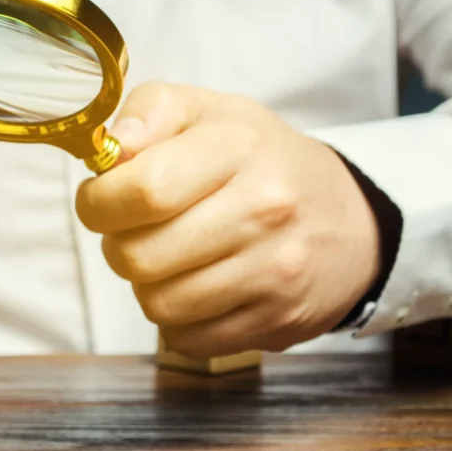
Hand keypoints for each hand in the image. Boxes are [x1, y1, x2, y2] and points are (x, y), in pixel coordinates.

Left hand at [75, 83, 381, 358]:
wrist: (352, 221)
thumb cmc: (262, 162)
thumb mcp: (211, 112)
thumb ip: (150, 112)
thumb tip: (109, 150)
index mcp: (239, 147)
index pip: (143, 189)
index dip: (99, 202)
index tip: (100, 201)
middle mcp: (264, 209)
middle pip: (140, 256)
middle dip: (118, 246)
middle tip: (138, 231)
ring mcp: (275, 271)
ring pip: (159, 303)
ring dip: (149, 285)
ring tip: (172, 258)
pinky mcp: (278, 321)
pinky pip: (188, 339)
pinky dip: (180, 319)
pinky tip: (199, 287)